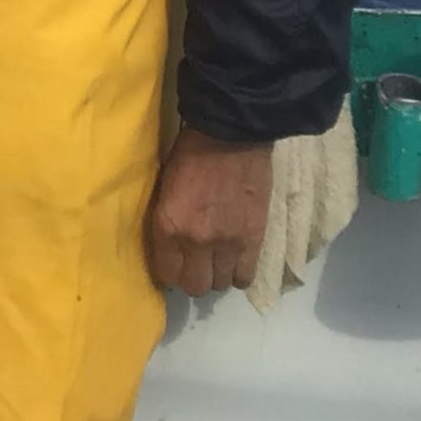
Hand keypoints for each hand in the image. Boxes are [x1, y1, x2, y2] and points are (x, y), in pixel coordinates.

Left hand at [146, 127, 273, 295]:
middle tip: (196, 263)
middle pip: (194, 286)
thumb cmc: (191, 154)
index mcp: (168, 225)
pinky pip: (246, 277)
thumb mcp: (165, 188)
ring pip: (220, 284)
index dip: (170, 272)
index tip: (174, 265)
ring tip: (218, 260)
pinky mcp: (254, 239)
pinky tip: (237, 260)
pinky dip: (240, 273)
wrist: (231, 134)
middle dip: (193, 278)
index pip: (166, 274)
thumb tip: (170, 248)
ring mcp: (227, 244)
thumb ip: (167, 221)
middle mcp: (196, 242)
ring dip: (217, 274)